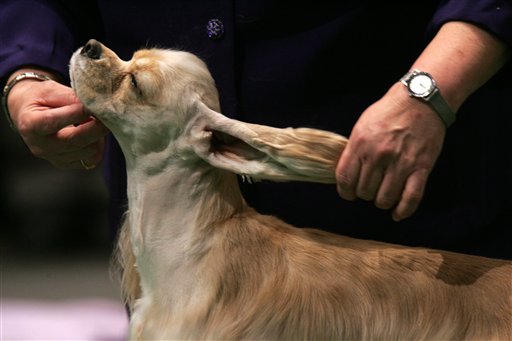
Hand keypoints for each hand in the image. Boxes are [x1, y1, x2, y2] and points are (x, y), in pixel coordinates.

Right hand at [7, 77, 108, 168]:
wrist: (31, 114)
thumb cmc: (40, 99)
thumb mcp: (50, 90)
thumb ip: (70, 97)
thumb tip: (93, 104)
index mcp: (30, 124)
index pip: (54, 121)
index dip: (76, 113)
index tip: (93, 105)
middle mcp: (40, 146)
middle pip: (74, 141)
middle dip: (96, 127)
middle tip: (108, 114)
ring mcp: (53, 158)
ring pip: (87, 151)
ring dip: (98, 136)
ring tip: (96, 121)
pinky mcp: (66, 164)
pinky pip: (91, 159)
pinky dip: (98, 145)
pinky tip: (93, 133)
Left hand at [336, 82, 445, 220]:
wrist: (420, 99)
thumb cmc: (388, 111)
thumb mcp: (361, 126)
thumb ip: (353, 150)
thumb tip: (346, 174)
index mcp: (360, 144)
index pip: (345, 179)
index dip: (345, 191)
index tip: (349, 193)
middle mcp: (378, 155)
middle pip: (364, 191)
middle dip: (365, 193)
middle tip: (370, 187)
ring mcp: (401, 163)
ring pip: (384, 199)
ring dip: (381, 201)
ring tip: (383, 194)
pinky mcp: (421, 168)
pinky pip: (410, 198)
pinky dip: (403, 211)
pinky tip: (397, 214)